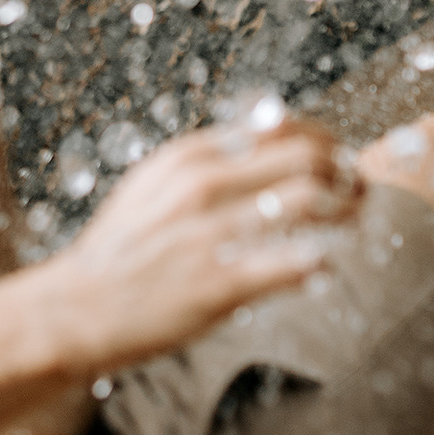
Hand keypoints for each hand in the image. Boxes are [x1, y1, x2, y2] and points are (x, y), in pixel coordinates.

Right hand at [44, 110, 362, 373]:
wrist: (75, 308)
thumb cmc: (120, 250)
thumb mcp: (154, 185)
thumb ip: (205, 161)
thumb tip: (263, 137)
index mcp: (190, 155)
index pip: (282, 125)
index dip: (324, 139)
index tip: (338, 158)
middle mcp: (204, 185)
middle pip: (308, 155)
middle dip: (346, 170)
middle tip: (358, 189)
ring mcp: (213, 233)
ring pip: (312, 201)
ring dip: (347, 210)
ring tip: (354, 223)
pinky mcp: (221, 282)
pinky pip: (296, 263)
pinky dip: (321, 262)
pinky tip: (323, 268)